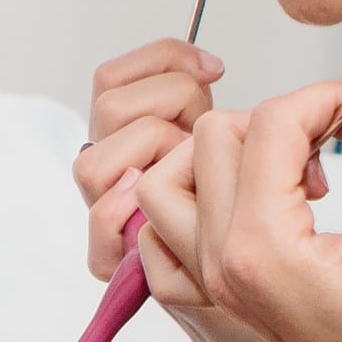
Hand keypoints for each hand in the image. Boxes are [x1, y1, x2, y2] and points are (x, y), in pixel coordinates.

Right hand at [76, 39, 221, 283]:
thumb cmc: (237, 208)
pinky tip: (166, 209)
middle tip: (209, 128)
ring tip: (196, 171)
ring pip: (93, 163)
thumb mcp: (223, 141)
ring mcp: (105, 211)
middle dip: (170, 106)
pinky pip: (101, 222)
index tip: (215, 70)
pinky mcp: (109, 259)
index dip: (163, 60)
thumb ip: (204, 106)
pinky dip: (127, 211)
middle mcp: (110, 171)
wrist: (248, 280)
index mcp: (127, 137)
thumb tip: (211, 68)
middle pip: (108, 107)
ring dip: (152, 159)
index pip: (112, 78)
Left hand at [141, 68, 341, 341]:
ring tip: (300, 169)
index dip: (324, 98)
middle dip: (278, 119)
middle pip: (211, 138)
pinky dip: (209, 192)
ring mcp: (216, 280)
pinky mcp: (224, 290)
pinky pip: (175, 223)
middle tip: (340, 139)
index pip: (268, 125)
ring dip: (231, 152)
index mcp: (262, 250)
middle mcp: (222, 264)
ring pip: (176, 177)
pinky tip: (275, 197)